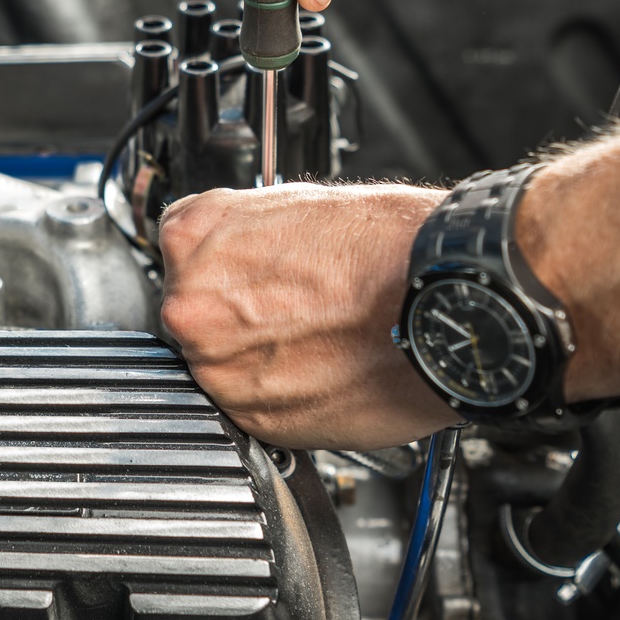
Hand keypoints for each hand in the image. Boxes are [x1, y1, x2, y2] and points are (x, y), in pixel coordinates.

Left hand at [159, 182, 458, 448]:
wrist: (441, 299)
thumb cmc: (386, 246)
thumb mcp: (291, 201)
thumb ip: (235, 233)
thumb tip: (226, 256)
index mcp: (190, 239)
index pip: (178, 254)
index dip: (224, 265)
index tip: (252, 273)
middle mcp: (190, 308)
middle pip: (193, 316)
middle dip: (234, 315)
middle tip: (292, 308)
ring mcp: (218, 368)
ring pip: (218, 365)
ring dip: (253, 358)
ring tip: (313, 337)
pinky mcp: (254, 418)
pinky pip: (248, 407)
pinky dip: (278, 394)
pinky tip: (319, 367)